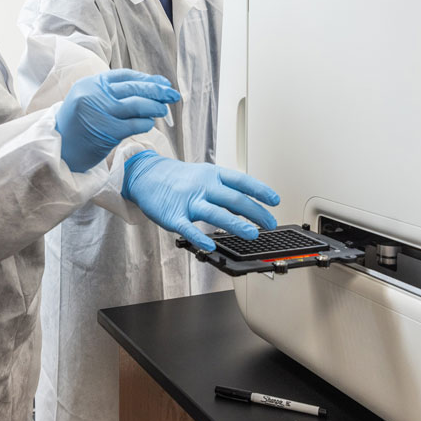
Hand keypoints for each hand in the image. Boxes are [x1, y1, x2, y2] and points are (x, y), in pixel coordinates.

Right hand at [55, 69, 180, 172]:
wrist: (60, 150)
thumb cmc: (79, 126)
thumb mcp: (89, 100)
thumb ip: (112, 93)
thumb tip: (150, 87)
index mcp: (91, 83)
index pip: (125, 76)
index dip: (146, 78)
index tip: (163, 82)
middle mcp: (95, 94)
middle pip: (134, 88)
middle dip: (157, 90)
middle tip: (173, 94)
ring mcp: (100, 112)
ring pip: (137, 104)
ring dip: (155, 107)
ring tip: (163, 110)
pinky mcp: (107, 131)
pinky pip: (134, 124)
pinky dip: (146, 123)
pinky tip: (149, 124)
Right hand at [121, 150, 279, 249]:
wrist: (146, 174)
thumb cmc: (179, 178)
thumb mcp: (205, 174)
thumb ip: (225, 189)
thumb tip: (249, 204)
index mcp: (213, 175)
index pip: (241, 181)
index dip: (260, 190)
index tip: (275, 200)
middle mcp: (203, 187)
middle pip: (234, 199)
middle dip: (255, 212)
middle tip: (270, 223)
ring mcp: (188, 201)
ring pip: (216, 213)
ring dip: (236, 224)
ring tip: (252, 234)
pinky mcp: (174, 216)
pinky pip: (188, 229)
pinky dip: (199, 237)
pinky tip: (210, 245)